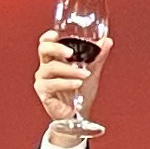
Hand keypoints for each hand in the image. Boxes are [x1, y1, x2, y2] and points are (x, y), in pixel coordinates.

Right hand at [34, 29, 111, 145]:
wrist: (80, 114)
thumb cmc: (81, 93)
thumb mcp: (92, 71)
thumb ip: (98, 56)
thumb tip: (107, 40)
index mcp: (54, 59)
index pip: (45, 43)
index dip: (48, 37)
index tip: (57, 34)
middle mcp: (45, 67)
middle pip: (44, 50)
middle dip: (56, 48)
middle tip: (70, 52)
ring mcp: (43, 80)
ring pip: (51, 68)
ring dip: (70, 70)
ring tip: (84, 74)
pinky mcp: (43, 92)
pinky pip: (53, 84)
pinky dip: (66, 83)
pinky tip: (77, 84)